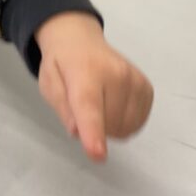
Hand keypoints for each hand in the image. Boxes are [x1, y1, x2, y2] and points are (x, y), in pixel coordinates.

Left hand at [36, 11, 152, 161]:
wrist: (81, 40)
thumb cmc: (62, 65)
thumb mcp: (49, 84)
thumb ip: (62, 108)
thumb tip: (77, 131)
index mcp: (85, 72)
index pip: (90, 107)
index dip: (93, 133)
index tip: (98, 155)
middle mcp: (116, 74)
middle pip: (109, 124)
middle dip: (93, 127)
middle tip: (82, 106)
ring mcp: (135, 80)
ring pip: (125, 128)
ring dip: (110, 127)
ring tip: (98, 104)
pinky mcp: (147, 88)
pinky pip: (138, 123)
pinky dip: (124, 122)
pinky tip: (113, 105)